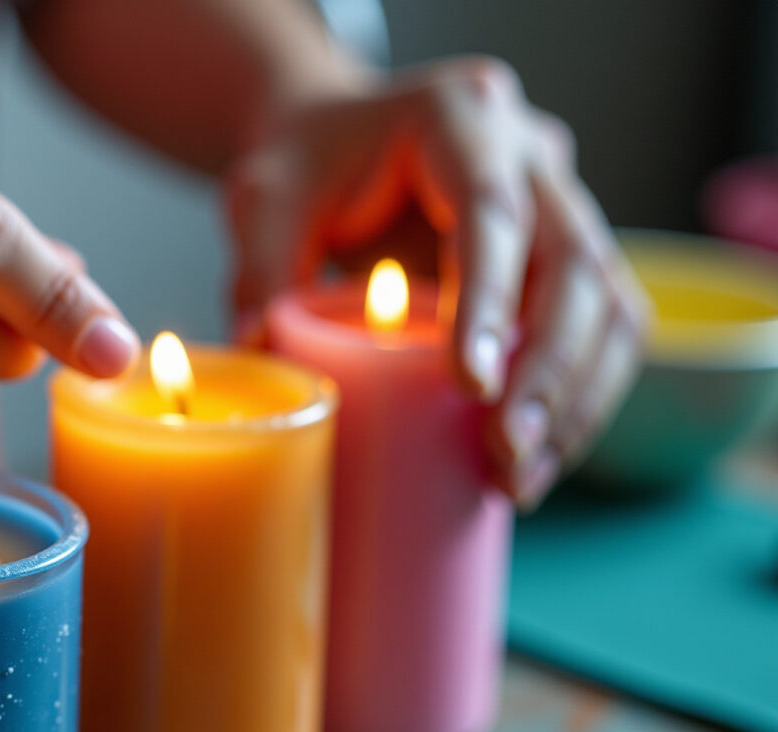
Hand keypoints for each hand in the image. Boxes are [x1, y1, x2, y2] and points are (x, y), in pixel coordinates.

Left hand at [228, 57, 646, 507]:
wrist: (338, 142)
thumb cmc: (304, 165)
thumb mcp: (264, 201)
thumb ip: (259, 271)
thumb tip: (258, 354)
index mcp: (460, 117)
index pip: (492, 213)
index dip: (489, 303)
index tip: (471, 387)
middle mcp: (531, 155)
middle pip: (576, 263)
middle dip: (550, 370)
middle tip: (504, 451)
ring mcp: (563, 204)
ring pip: (611, 303)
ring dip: (576, 399)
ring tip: (520, 476)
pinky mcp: (570, 260)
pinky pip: (605, 331)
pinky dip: (579, 400)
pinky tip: (533, 460)